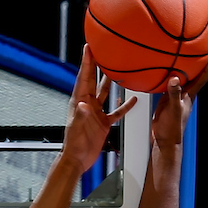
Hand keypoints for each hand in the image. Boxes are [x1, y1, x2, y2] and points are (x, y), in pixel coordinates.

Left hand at [61, 45, 136, 173]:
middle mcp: (88, 104)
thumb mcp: (77, 129)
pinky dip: (124, 105)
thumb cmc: (74, 145)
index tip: (89, 47)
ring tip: (119, 67)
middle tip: (104, 50)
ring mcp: (96, 113)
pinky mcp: (103, 123)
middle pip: (94, 80)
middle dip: (98, 65)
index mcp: (79, 102)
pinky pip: (116, 111)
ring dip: (112, 81)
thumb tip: (84, 103)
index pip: (84, 78)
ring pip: (106, 93)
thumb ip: (81, 116)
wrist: (78, 161)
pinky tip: (133, 99)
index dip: (86, 62)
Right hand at [151, 45, 207, 150]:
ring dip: (182, 64)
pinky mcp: (165, 97)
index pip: (204, 74)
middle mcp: (185, 92)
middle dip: (199, 57)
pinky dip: (166, 74)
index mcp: (191, 94)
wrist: (164, 140)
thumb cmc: (173, 129)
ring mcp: (175, 94)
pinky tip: (161, 68)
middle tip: (202, 42)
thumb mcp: (174, 110)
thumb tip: (175, 78)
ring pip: (181, 75)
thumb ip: (174, 94)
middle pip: (194, 71)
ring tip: (181, 49)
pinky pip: (167, 82)